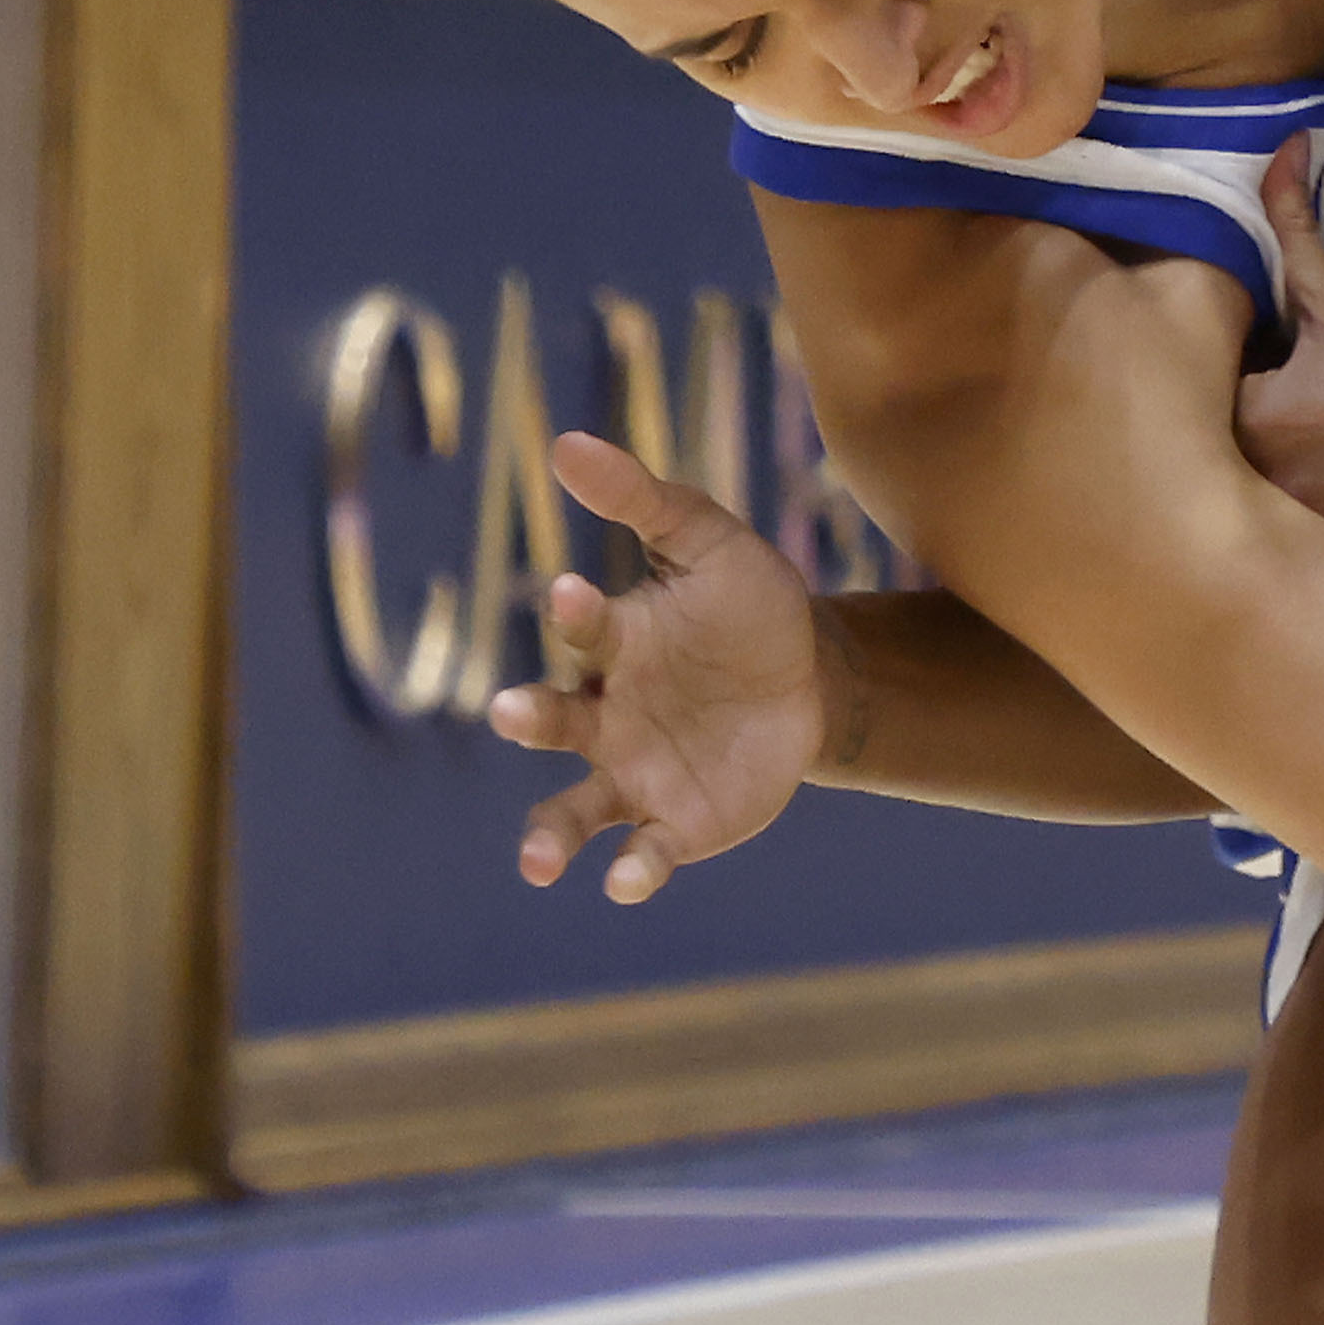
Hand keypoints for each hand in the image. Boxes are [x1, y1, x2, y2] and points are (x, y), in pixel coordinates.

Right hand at [485, 433, 835, 903]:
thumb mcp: (711, 543)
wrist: (812, 681)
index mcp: (614, 645)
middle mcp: (605, 715)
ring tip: (537, 862)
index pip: (585, 630)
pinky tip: (626, 883)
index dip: (578, 612)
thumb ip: (644, 500)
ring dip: (550, 835)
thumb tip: (564, 441)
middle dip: (530, 717)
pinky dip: (633, 869)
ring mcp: (635, 773)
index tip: (576, 592)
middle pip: (553, 722)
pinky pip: (645, 850)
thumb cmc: (748, 607)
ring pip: (574, 810)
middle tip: (510, 711)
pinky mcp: (676, 821)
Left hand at [1230, 138, 1323, 565]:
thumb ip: (1290, 226)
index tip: (1230, 383)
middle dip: (1225, 452)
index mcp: (1258, 423)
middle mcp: (1278, 493)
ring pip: (1263, 522)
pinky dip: (1315, 534)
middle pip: (1217, 478)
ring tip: (1298, 465)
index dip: (1205, 398)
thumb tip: (1280, 144)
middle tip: (1258, 426)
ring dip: (1266, 499)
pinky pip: (1312, 559)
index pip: (1186, 415)